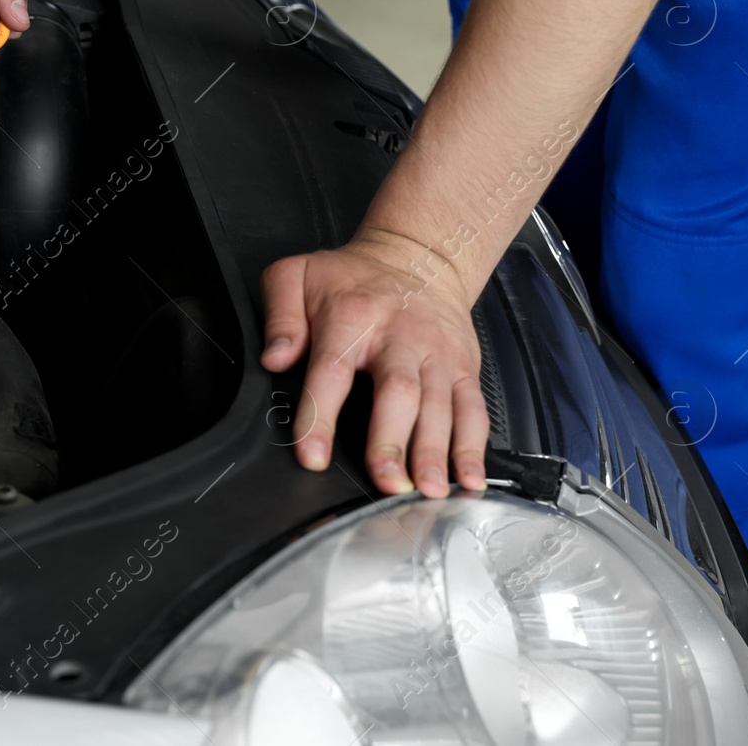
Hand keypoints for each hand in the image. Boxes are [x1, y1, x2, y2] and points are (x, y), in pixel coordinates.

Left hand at [260, 228, 488, 497]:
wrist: (418, 258)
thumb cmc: (354, 279)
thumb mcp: (297, 276)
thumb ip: (280, 318)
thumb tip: (275, 358)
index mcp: (351, 317)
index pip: (331, 371)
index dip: (320, 417)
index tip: (313, 456)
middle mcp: (399, 336)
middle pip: (398, 392)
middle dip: (392, 442)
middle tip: (387, 483)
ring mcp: (437, 353)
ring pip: (440, 405)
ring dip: (435, 452)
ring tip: (430, 490)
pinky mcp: (465, 367)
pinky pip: (473, 410)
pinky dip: (472, 448)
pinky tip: (469, 478)